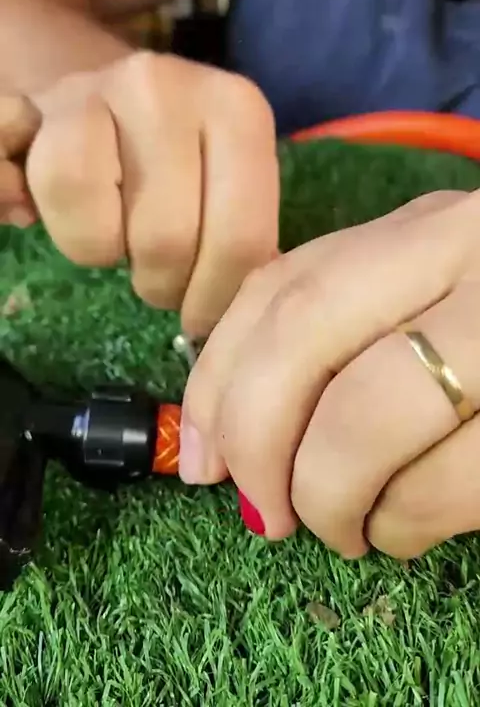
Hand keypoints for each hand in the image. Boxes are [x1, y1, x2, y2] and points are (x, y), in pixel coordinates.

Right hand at [1, 52, 278, 336]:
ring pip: (108, 227)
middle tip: (159, 280)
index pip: (243, 239)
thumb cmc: (172, 159)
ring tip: (120, 241)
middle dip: (163, 284)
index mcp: (240, 112)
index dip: (216, 297)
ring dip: (112, 256)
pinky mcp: (52, 108)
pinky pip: (56, 199)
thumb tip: (244, 306)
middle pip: (171, 240)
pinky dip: (68, 229)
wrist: (97, 98)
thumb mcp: (222, 183)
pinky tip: (80, 215)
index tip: (201, 315)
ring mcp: (107, 90)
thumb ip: (243, 233)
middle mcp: (176, 89)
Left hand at [181, 190, 479, 558]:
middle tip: (259, 508)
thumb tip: (221, 441)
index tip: (203, 454)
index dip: (219, 378)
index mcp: (425, 229)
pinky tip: (400, 529)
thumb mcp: (428, 304)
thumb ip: (336, 340)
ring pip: (370, 416)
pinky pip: (449, 483)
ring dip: (328, 495)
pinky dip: (400, 524)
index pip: (283, 285)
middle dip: (259, 436)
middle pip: (306, 333)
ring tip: (337, 524)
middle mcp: (470, 252)